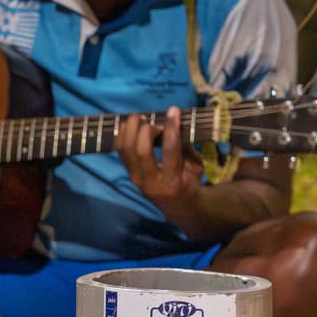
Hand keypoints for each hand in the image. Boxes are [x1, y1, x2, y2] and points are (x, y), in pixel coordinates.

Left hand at [116, 108, 205, 222]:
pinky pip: (121, 152)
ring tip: (140, 118)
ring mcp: (137, 179)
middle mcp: (151, 182)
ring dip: (130, 129)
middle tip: (152, 119)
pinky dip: (123, 135)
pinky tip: (131, 126)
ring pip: (126, 150)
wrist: (178, 207)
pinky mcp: (130, 175)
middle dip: (145, 129)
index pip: (170, 150)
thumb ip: (186, 147)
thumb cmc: (190, 182)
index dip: (171, 127)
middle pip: (141, 150)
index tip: (173, 110)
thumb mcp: (196, 166)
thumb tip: (174, 123)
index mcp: (173, 181)